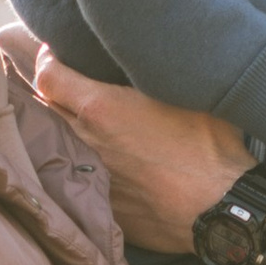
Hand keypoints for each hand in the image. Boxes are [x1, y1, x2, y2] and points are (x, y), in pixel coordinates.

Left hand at [30, 50, 249, 253]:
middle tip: (65, 85)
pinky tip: (104, 162)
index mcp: (100, 109)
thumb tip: (143, 55)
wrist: (221, 209)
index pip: (47, 76)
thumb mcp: (182, 91)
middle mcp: (85, 143)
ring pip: (59, 147)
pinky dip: (83, 166)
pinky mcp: (101, 207)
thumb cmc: (210, 146)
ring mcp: (90, 178)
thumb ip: (149, 71)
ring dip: (64, 131)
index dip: (47, 60)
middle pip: (44, 111)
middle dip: (51, 95)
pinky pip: (79, 179)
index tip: (55, 55)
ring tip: (81, 122)